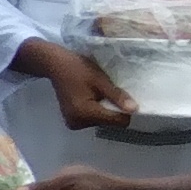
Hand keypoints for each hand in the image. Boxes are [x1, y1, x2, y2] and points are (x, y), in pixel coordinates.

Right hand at [16, 36, 136, 129]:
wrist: (56, 65)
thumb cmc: (78, 69)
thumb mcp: (100, 80)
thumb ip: (117, 96)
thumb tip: (135, 110)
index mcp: (85, 113)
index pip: (117, 121)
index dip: (123, 109)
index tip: (120, 95)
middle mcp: (78, 123)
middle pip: (109, 122)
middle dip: (112, 108)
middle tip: (104, 91)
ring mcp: (73, 124)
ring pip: (102, 122)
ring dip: (104, 109)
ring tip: (95, 93)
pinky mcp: (72, 121)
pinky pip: (93, 120)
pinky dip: (96, 110)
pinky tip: (89, 98)